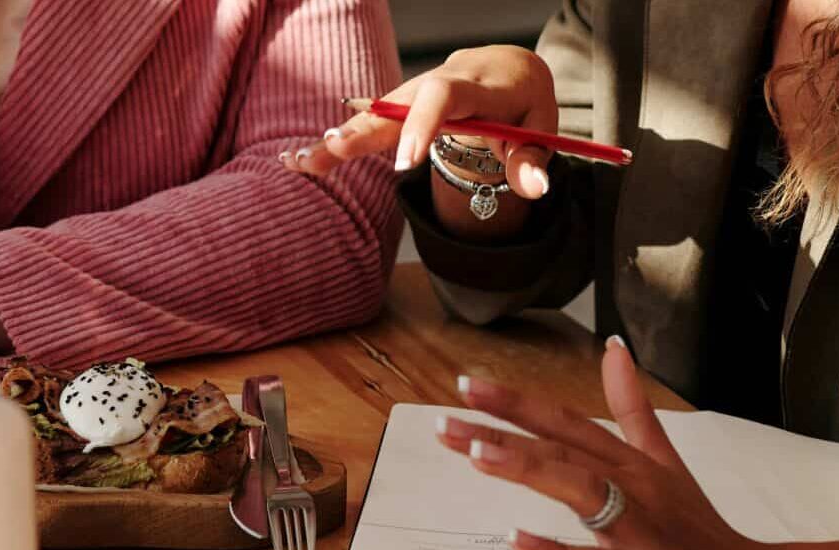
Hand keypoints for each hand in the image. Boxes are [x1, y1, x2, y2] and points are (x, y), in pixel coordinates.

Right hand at [281, 44, 560, 198]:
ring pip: (376, 110)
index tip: (403, 165)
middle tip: (333, 150)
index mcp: (480, 84)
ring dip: (340, 136)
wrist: (509, 68)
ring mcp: (417, 89)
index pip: (445, 96)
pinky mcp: (401, 102)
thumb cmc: (525, 105)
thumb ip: (532, 162)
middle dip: (365, 128)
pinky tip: (298, 158)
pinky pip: (369, 118)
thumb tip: (536, 192)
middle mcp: (443, 78)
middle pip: (398, 100)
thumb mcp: (541, 132)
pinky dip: (338, 138)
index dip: (422, 124)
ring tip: (300, 162)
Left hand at [436, 337, 797, 549]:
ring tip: (476, 455)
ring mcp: (640, 530)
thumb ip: (634, 409)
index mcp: (631, 462)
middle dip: (502, 431)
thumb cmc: (701, 533)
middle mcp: (632, 486)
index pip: (565, 422)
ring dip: (528, 469)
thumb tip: (614, 350)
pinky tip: (518, 540)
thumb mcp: (666, 462)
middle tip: (446, 421)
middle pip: (561, 449)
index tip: (466, 384)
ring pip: (579, 489)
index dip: (516, 402)